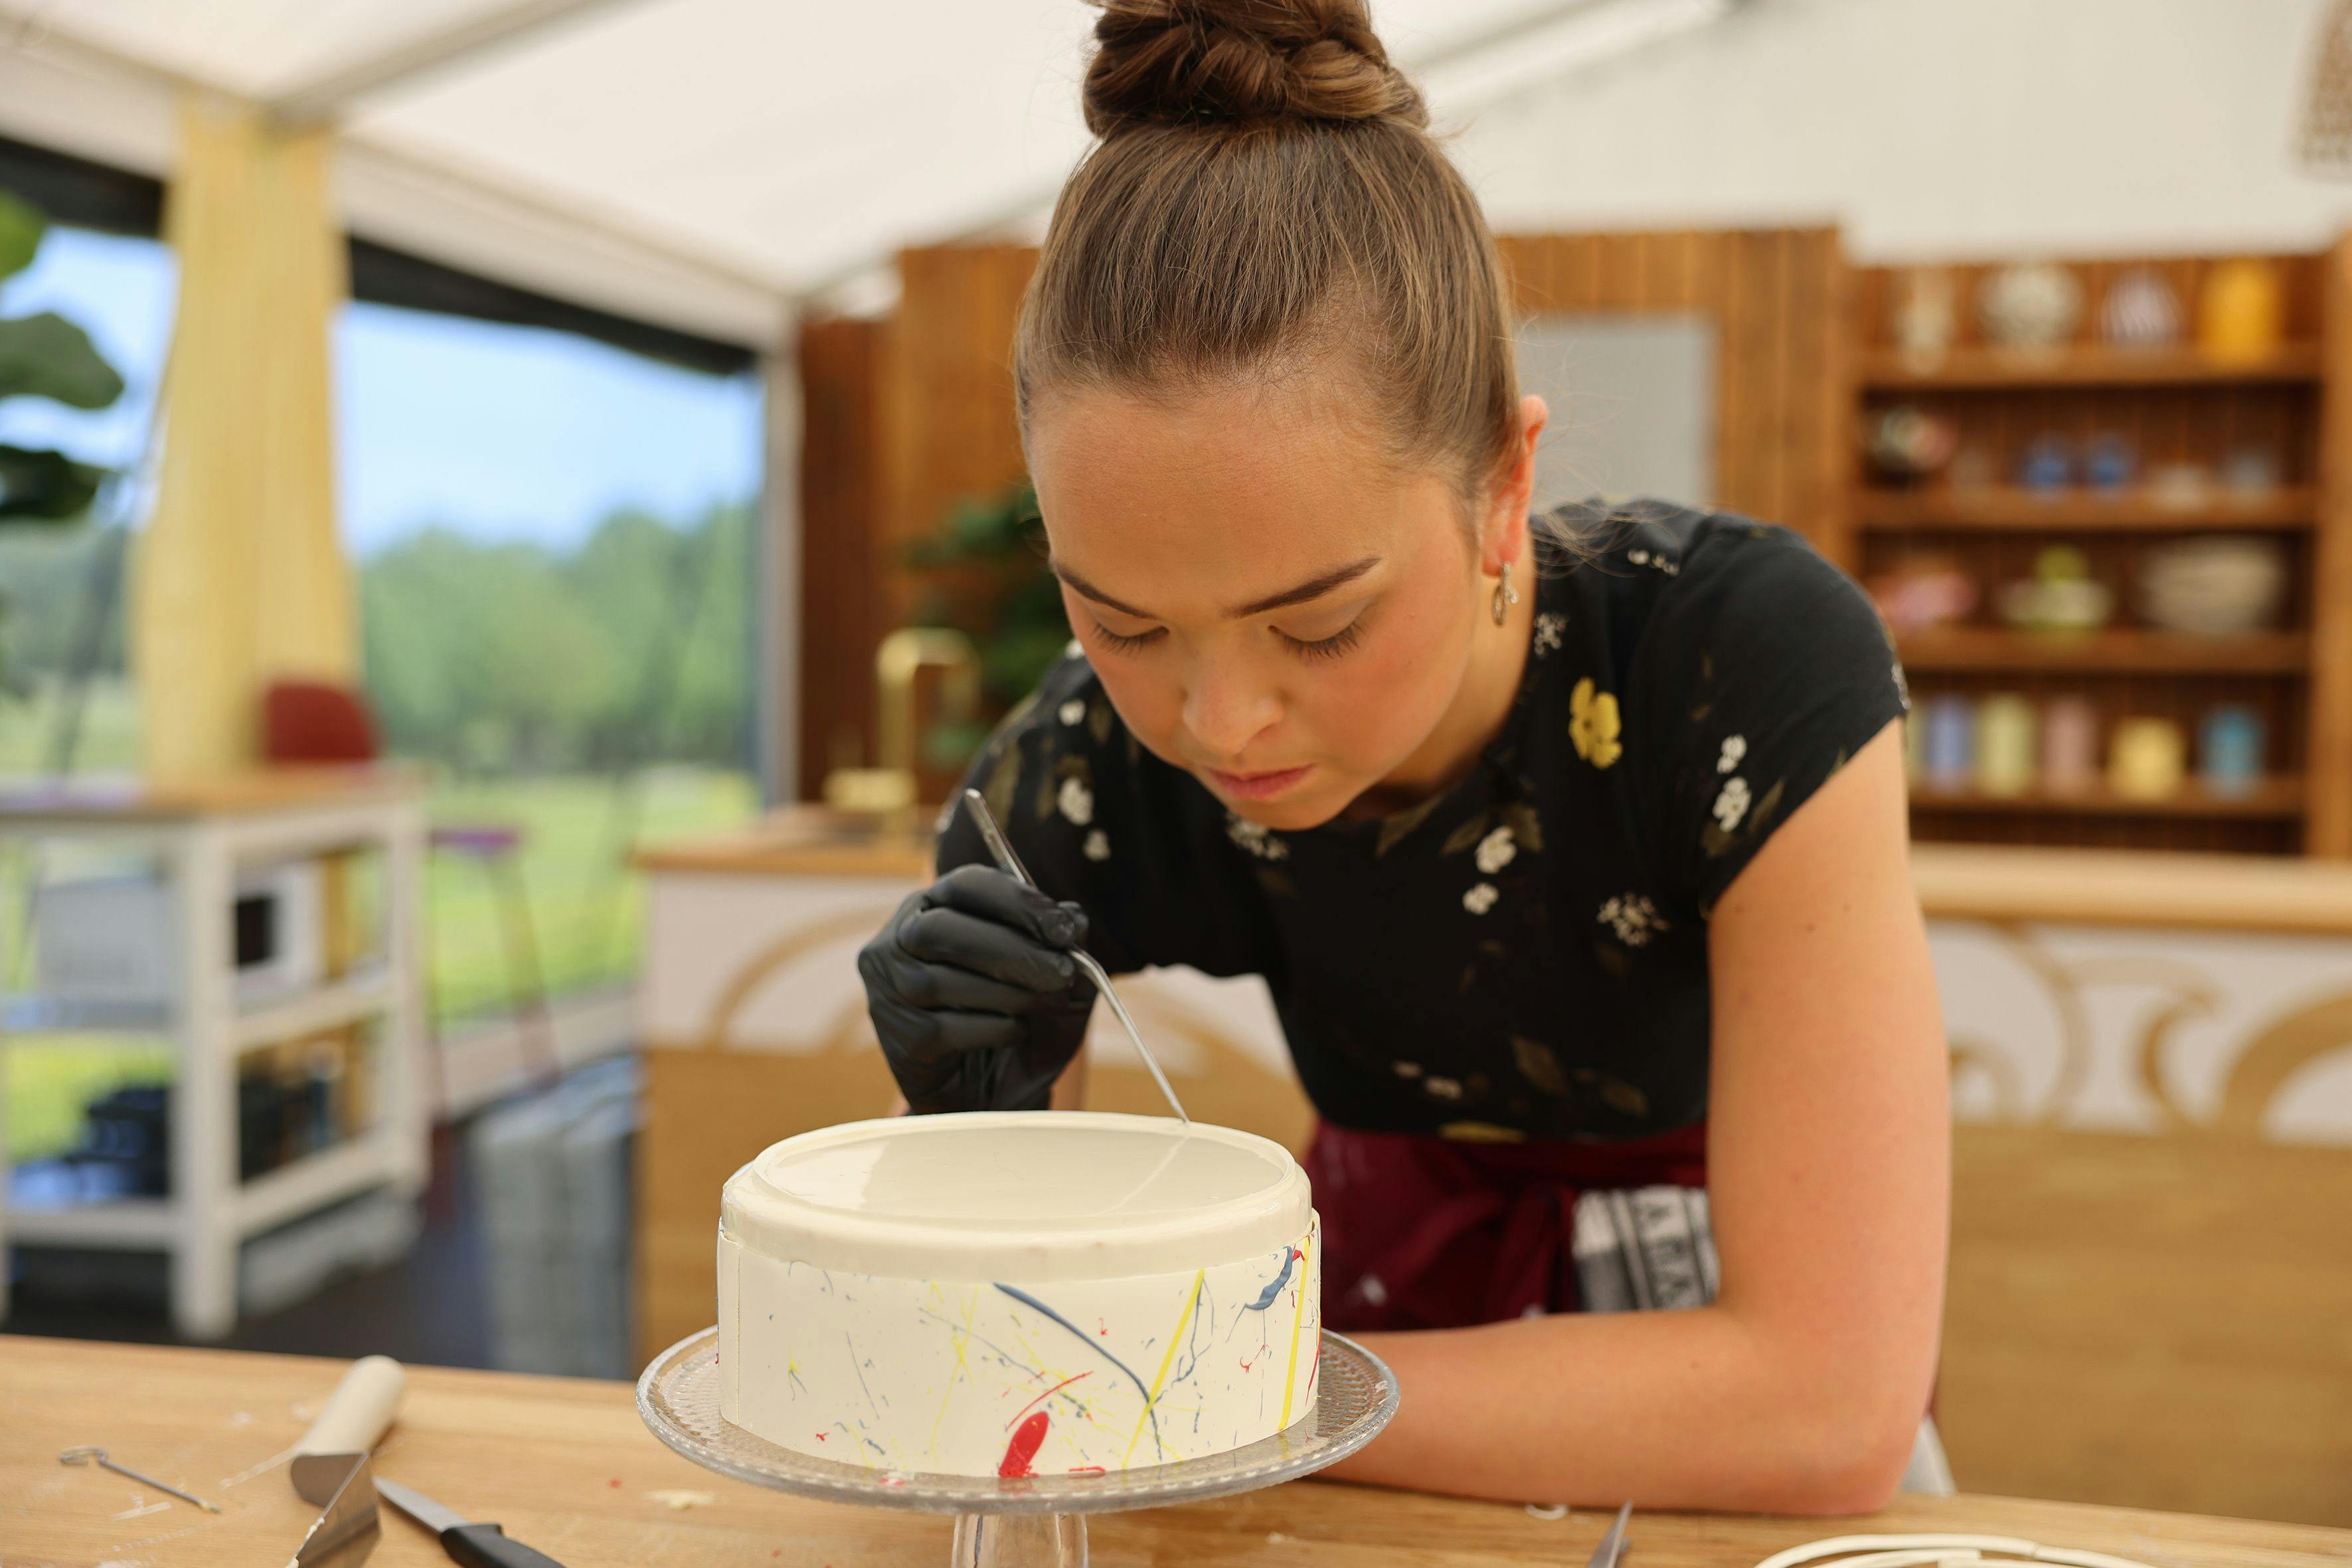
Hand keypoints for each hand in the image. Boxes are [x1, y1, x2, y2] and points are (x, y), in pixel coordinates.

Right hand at [857, 864, 1095, 1112]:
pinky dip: (991, 1029)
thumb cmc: (1024, 1024)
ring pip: (938, 980)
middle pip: (940, 929)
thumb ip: (1066, 946)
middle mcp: (898, 942)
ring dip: (1006, 993)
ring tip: (1041, 1005)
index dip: (1016, 901)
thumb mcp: (1060, 982)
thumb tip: (1075, 915)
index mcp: (935, 907)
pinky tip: (1012, 1034)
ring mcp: (889, 991)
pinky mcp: (898, 1039)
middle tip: (1061, 972)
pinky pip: (941, 1027)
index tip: (1064, 928)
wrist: (1000, 1095)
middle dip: (1010, 949)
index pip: (965, 885)